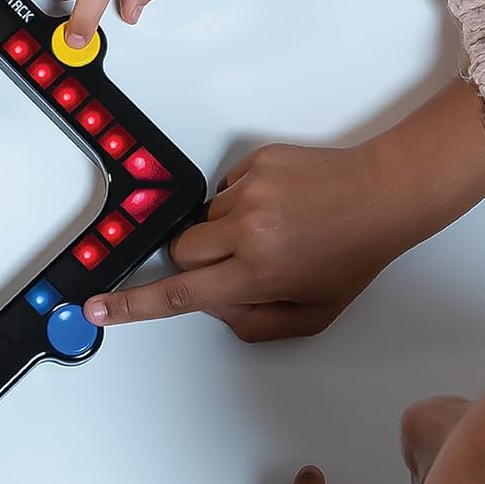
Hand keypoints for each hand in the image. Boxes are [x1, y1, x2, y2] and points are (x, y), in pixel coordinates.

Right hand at [86, 81, 484, 341]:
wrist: (385, 194)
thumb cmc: (353, 254)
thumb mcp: (314, 312)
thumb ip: (255, 322)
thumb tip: (212, 305)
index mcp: (259, 273)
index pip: (180, 294)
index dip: (134, 305)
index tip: (99, 306)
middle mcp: (248, 230)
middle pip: (181, 250)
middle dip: (197, 261)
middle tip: (237, 261)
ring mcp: (249, 191)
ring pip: (203, 218)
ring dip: (225, 229)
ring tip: (273, 228)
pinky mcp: (254, 161)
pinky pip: (224, 188)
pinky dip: (241, 201)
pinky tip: (279, 205)